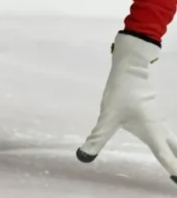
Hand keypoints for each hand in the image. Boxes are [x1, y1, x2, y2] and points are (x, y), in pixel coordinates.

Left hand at [77, 32, 176, 182]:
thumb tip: (83, 155)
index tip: (176, 181)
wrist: (132, 69)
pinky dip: (173, 147)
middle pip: (175, 151)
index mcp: (152, 134)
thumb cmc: (121, 93)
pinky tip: (170, 149)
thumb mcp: (107, 117)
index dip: (175, 172)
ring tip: (175, 170)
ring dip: (176, 155)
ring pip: (175, 144)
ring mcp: (160, 123)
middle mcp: (160, 131)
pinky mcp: (156, 117)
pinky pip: (170, 137)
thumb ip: (97, 137)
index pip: (167, 158)